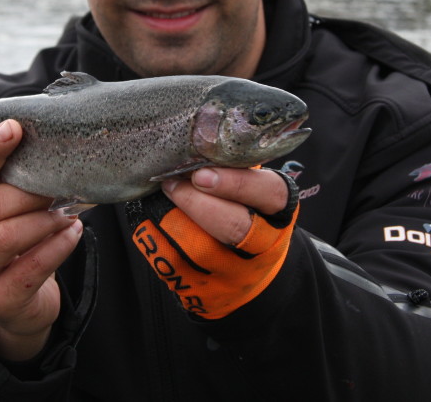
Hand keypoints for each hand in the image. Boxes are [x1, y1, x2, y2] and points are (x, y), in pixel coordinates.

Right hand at [0, 120, 83, 360]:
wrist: (18, 303)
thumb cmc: (14, 243)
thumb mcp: (4, 210)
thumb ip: (10, 181)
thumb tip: (43, 141)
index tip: (14, 128)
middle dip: (27, 192)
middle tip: (55, 187)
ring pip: (6, 236)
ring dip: (43, 220)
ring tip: (66, 213)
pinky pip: (32, 266)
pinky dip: (59, 245)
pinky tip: (73, 231)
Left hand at [128, 166, 298, 319]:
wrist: (249, 276)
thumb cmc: (245, 212)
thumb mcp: (252, 189)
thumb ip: (234, 167)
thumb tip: (194, 138)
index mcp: (279, 210)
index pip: (267, 192)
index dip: (234, 183)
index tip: (201, 174)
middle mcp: (263, 244)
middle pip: (232, 226)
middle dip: (195, 203)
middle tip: (170, 182)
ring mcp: (235, 273)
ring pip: (198, 248)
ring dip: (170, 219)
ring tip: (159, 196)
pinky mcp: (206, 292)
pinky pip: (173, 266)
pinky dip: (155, 240)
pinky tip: (152, 221)